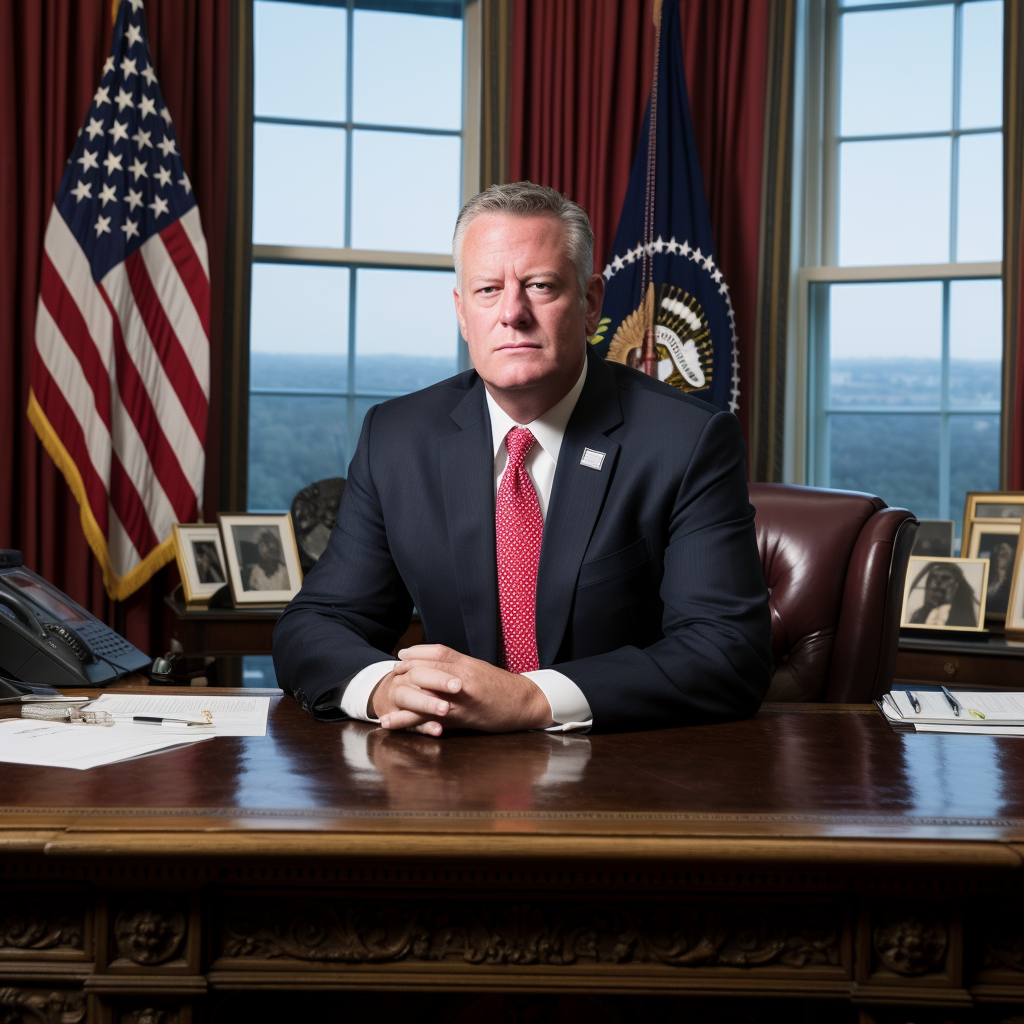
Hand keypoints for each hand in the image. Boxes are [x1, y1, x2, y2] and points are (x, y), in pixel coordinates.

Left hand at [369, 645, 553, 735]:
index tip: (401, 657)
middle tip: (392, 676)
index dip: (416, 653)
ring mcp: (461, 700)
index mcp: (467, 664)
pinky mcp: (461, 719)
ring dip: (403, 699)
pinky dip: (412, 722)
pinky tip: (399, 724)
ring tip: (388, 702)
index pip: (437, 653)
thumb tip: (431, 659)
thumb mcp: (480, 668)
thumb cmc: (501, 687)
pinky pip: (432, 719)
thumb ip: (457, 663)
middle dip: (406, 673)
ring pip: (426, 695)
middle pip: (427, 671)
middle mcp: (462, 679)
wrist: (524, 704)